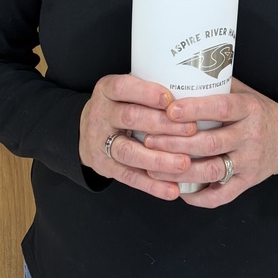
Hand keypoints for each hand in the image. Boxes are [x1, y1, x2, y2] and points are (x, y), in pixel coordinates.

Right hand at [79, 74, 197, 200]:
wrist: (85, 131)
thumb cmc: (119, 106)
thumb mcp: (126, 91)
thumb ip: (150, 92)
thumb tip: (191, 94)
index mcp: (106, 90)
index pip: (123, 87)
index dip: (146, 93)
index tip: (171, 100)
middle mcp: (101, 114)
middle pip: (130, 118)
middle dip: (161, 124)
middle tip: (191, 129)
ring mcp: (100, 142)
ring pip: (128, 152)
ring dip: (158, 159)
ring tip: (184, 163)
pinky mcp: (105, 167)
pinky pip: (129, 177)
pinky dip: (152, 185)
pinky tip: (172, 189)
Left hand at [142, 77, 277, 207]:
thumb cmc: (258, 111)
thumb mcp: (243, 92)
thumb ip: (216, 86)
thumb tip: (177, 72)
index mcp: (249, 109)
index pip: (221, 108)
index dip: (195, 110)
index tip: (170, 109)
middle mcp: (251, 136)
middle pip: (210, 143)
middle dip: (176, 143)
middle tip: (149, 140)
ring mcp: (249, 162)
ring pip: (212, 171)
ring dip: (180, 172)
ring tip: (154, 167)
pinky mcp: (247, 183)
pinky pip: (221, 196)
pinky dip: (198, 197)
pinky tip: (177, 190)